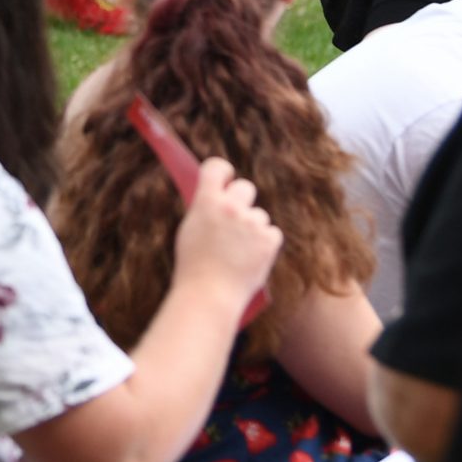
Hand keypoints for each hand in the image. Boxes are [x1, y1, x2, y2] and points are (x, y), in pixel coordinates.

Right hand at [171, 157, 281, 306]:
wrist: (210, 295)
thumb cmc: (194, 266)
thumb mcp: (190, 228)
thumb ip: (205, 208)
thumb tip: (215, 197)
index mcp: (207, 201)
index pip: (217, 166)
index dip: (222, 172)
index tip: (225, 180)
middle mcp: (231, 207)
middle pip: (245, 187)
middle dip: (241, 201)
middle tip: (234, 220)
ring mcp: (252, 223)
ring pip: (259, 215)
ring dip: (252, 228)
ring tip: (238, 252)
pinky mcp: (269, 240)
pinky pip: (271, 232)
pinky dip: (264, 244)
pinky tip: (250, 258)